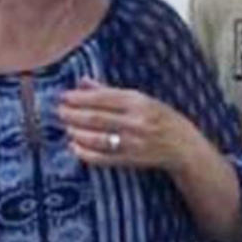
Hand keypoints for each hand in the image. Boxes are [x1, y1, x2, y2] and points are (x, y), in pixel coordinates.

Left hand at [59, 77, 188, 171]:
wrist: (183, 146)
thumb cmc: (160, 117)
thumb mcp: (140, 98)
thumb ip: (109, 91)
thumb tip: (82, 82)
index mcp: (138, 102)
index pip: (102, 98)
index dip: (79, 98)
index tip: (64, 96)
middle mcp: (136, 122)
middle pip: (96, 118)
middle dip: (73, 114)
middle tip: (59, 111)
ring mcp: (133, 142)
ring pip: (97, 138)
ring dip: (76, 132)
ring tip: (65, 126)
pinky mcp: (131, 160)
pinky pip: (102, 158)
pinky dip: (85, 153)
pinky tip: (74, 146)